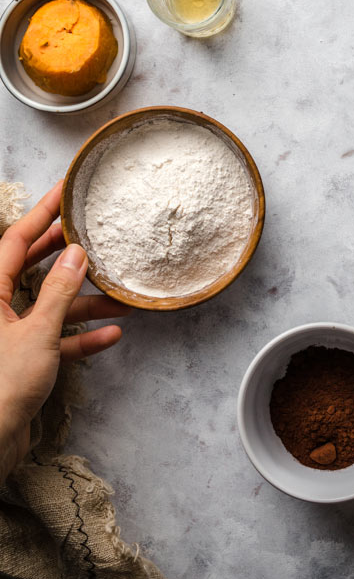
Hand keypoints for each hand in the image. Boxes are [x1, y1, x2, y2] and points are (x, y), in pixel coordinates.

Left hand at [0, 181, 130, 480]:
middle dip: (66, 254)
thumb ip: (59, 291)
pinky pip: (55, 339)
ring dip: (84, 302)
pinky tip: (110, 335)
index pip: (15, 240)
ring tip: (118, 295)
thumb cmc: (2, 386)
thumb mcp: (38, 332)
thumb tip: (75, 253)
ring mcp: (9, 335)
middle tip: (93, 233)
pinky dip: (81, 337)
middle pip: (32, 268)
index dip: (42, 214)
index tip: (65, 192)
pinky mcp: (21, 361)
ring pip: (49, 306)